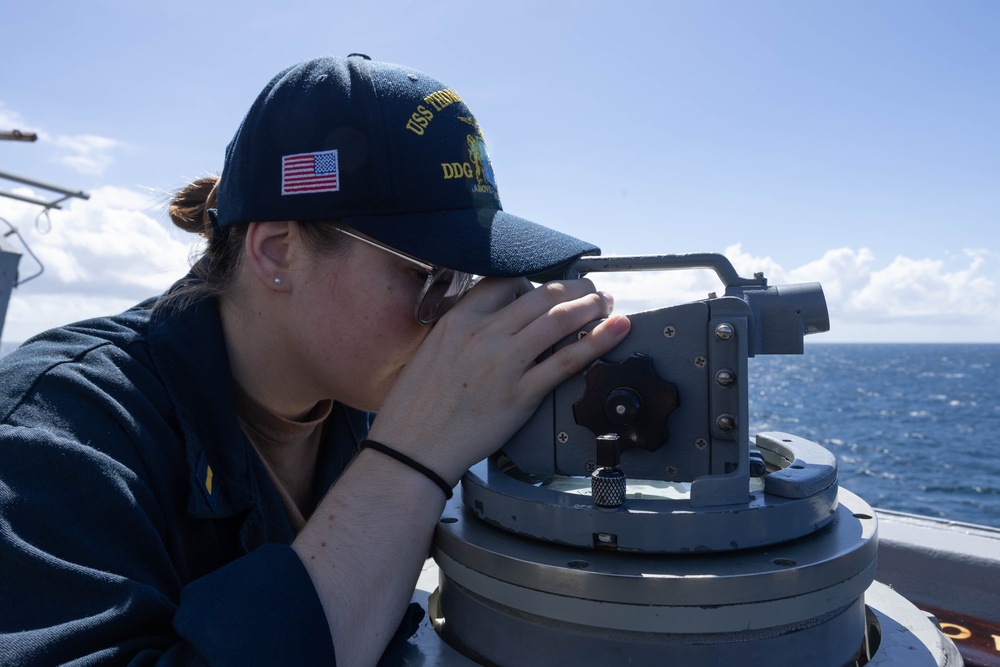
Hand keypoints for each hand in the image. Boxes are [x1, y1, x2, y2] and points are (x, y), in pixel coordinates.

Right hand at [367, 277, 630, 483]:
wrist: (412, 447)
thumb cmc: (417, 406)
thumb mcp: (432, 350)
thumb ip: (464, 330)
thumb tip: (495, 321)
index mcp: (460, 320)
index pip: (506, 282)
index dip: (536, 280)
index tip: (550, 286)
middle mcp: (484, 335)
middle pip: (541, 295)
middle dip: (575, 287)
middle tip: (591, 288)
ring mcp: (505, 363)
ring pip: (559, 320)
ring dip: (591, 306)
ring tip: (607, 303)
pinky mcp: (521, 394)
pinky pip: (566, 361)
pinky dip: (598, 342)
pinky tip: (616, 330)